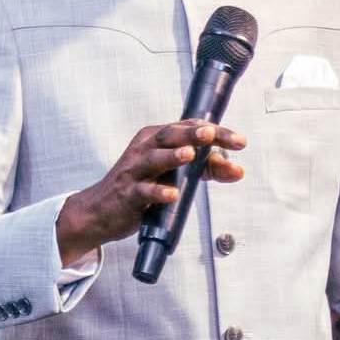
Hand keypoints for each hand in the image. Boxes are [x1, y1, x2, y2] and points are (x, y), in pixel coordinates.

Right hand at [55, 119, 246, 266]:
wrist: (99, 211)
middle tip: (211, 134)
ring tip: (190, 155)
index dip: (216, 132)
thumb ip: (205, 169)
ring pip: (153, 159)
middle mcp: (144, 149)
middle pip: (170, 136)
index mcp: (157, 139)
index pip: (189, 128)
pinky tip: (171, 194)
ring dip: (172, 156)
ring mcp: (134, 172)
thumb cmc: (139, 187)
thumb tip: (237, 170)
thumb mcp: (173, 173)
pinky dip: (158, 192)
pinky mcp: (128, 195)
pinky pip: (143, 192)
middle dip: (192, 134)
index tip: (239, 141)